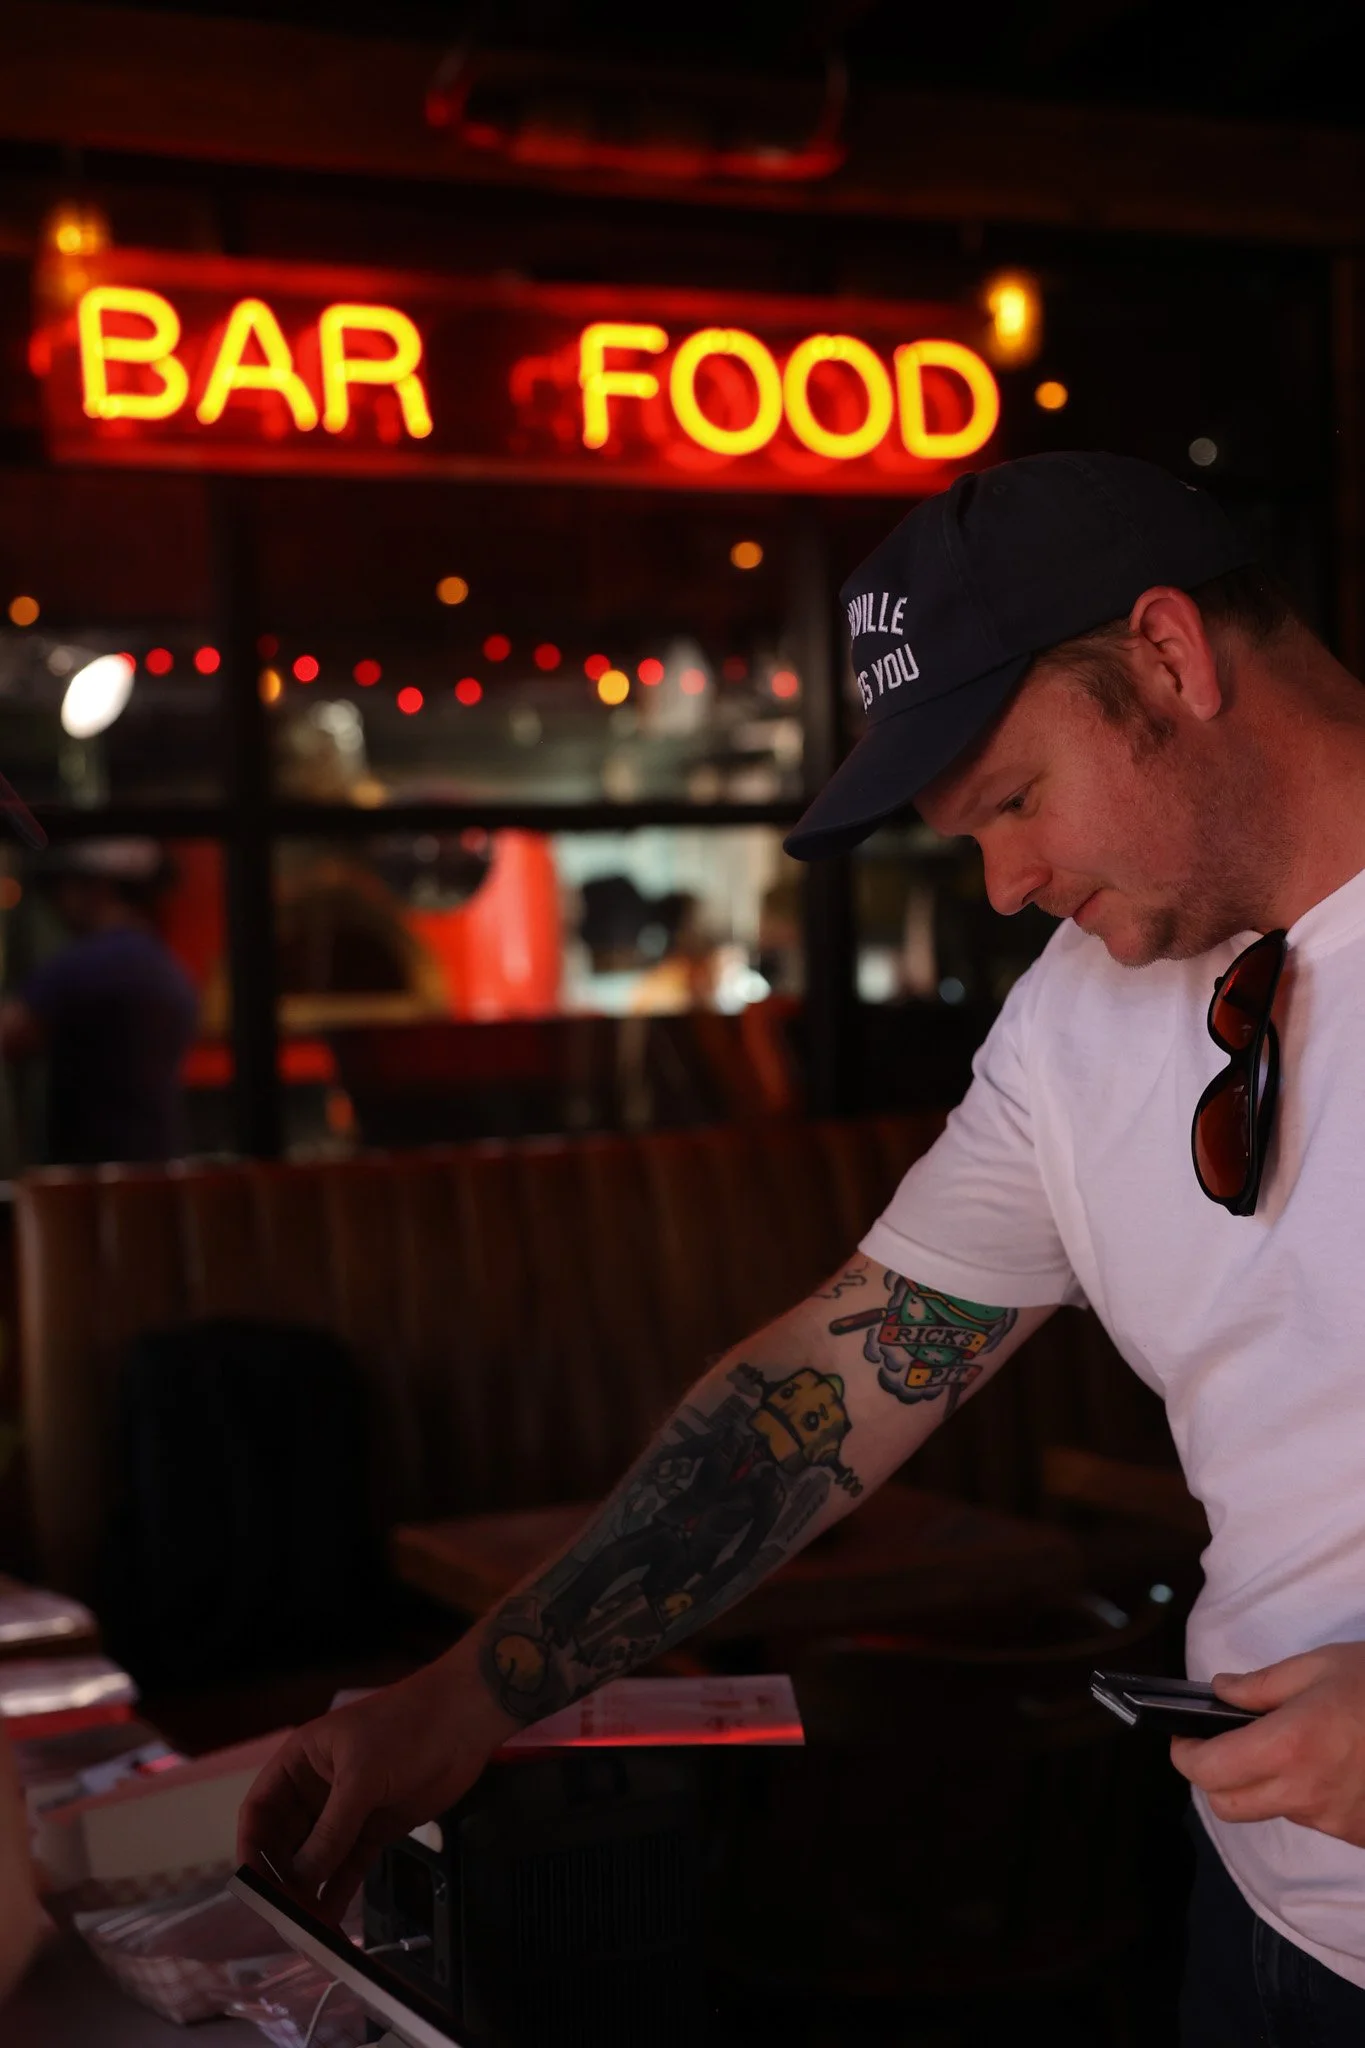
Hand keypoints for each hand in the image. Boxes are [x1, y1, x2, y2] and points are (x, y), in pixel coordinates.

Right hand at [237, 1647, 514, 1919]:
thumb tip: (300, 1879)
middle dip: (282, 1879)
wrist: (464, 1720)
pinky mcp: (375, 1829)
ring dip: (309, 1892)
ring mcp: (346, 1811)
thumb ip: (332, 1829)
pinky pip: (348, 1867)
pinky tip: (331, 1921)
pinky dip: (338, 1892)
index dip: (251, 1847)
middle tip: (286, 1918)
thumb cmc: (405, 1729)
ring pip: (316, 1859)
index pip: (261, 1810)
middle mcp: (316, 1790)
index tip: (252, 1886)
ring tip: (308, 1930)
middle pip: (285, 1842)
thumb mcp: (361, 1775)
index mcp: (300, 1762)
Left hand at [1171, 1643, 1364, 1846]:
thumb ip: (1262, 1685)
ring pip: (1271, 1811)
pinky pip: (1313, 1818)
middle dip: (1213, 1778)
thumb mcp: (1321, 1666)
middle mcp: (1306, 1793)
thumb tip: (1220, 1692)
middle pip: (1227, 1807)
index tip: (1184, 1737)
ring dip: (1262, 1784)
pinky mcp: (1358, 1834)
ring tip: (1288, 1743)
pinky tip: (1328, 1763)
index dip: (1185, 1755)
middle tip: (1221, 1743)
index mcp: (1289, 1746)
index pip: (1209, 1772)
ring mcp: (1335, 1821)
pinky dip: (1304, 1794)